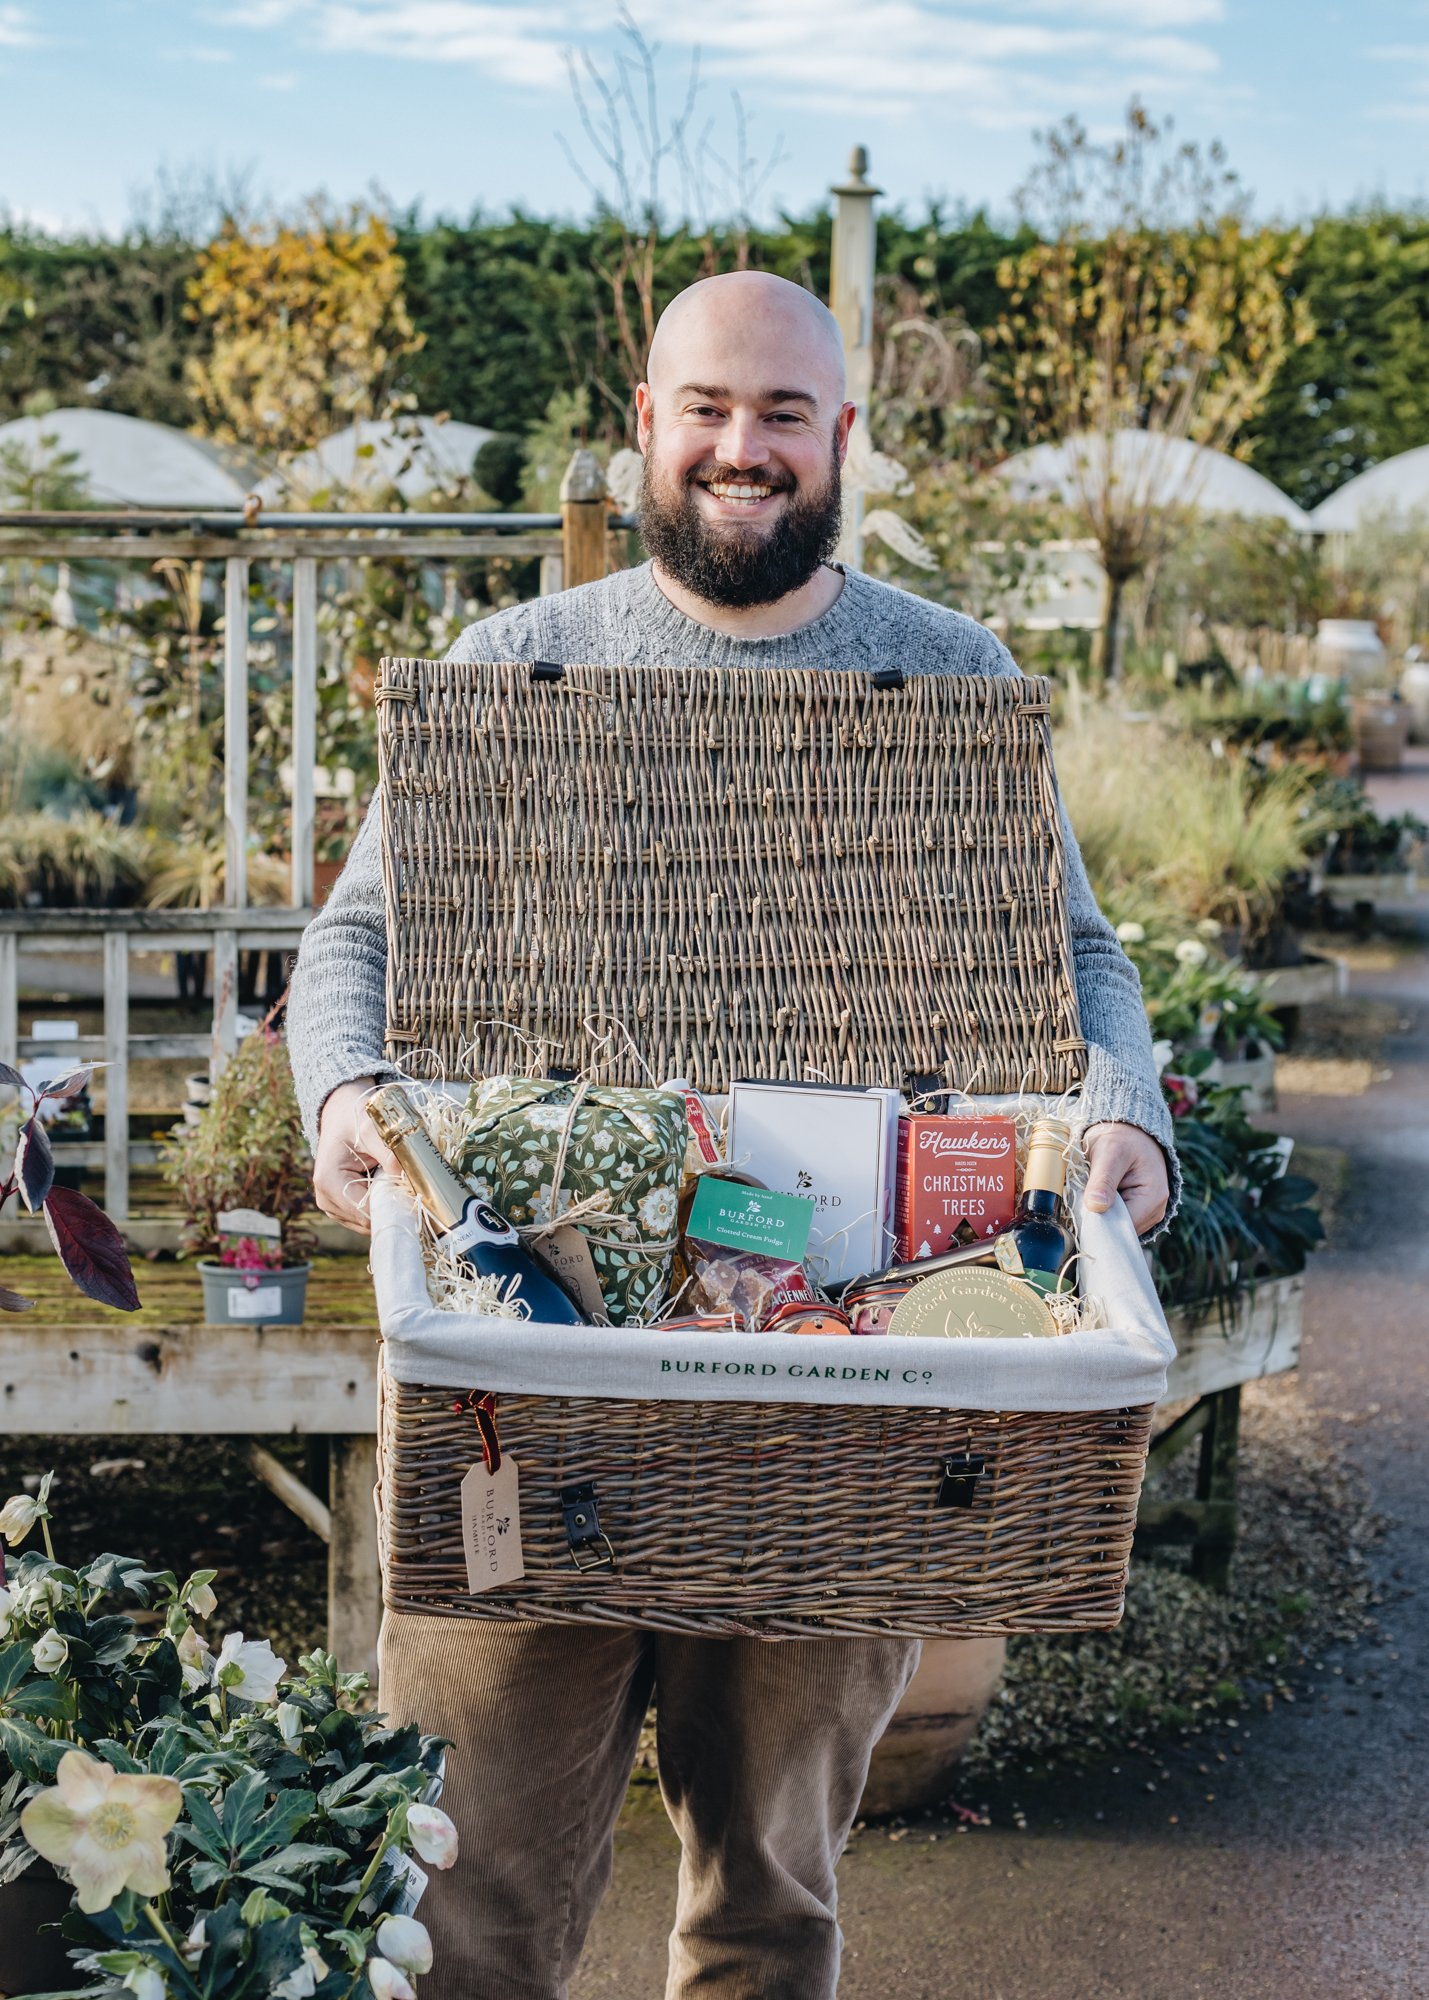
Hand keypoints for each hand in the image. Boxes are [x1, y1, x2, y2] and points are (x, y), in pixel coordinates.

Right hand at [313, 1078, 397, 1233]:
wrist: (341, 1115)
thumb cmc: (354, 1119)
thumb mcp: (372, 1128)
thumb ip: (390, 1153)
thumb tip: (408, 1177)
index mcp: (329, 1182)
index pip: (367, 1213)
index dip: (393, 1207)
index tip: (414, 1194)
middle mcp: (326, 1200)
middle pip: (368, 1221)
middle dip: (391, 1206)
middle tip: (406, 1183)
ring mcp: (333, 1207)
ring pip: (370, 1221)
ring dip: (386, 1204)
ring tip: (390, 1178)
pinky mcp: (341, 1208)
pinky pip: (367, 1216)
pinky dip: (380, 1203)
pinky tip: (383, 1184)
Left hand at [1082, 1122, 1169, 1234]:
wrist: (1129, 1131)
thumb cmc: (1123, 1137)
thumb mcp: (1110, 1152)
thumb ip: (1103, 1180)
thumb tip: (1096, 1207)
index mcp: (1153, 1198)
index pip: (1122, 1227)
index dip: (1098, 1222)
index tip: (1077, 1209)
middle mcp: (1153, 1212)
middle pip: (1117, 1230)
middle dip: (1096, 1218)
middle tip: (1077, 1197)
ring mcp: (1144, 1214)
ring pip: (1113, 1227)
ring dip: (1096, 1214)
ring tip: (1087, 1192)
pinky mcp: (1133, 1212)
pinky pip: (1112, 1220)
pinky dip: (1099, 1211)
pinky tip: (1093, 1197)